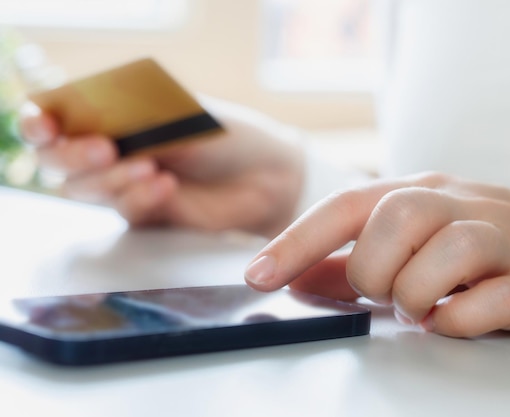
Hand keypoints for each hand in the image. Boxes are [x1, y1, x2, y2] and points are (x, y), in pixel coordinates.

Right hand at [19, 97, 304, 236]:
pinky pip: (126, 211)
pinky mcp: (148, 218)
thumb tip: (89, 117)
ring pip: (87, 190)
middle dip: (74, 156)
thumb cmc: (227, 135)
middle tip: (106, 148)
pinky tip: (166, 185)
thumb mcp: (182, 115)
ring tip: (151, 166)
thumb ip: (134, 118)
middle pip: (60, 163)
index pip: (56, 121)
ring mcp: (126, 188)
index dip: (41, 125)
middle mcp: (111, 154)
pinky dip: (140, 197)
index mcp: (112, 118)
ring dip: (112, 179)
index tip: (45, 125)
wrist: (267, 174)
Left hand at [245, 172, 509, 336]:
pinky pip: (494, 299)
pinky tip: (456, 319)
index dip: (297, 241)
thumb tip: (295, 278)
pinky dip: (462, 319)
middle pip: (395, 218)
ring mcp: (502, 236)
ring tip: (421, 309)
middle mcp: (457, 203)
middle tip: (384, 294)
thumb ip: (351, 261)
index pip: (346, 206)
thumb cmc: (480, 240)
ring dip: (418, 294)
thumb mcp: (413, 239)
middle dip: (374, 270)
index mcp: (418, 191)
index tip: (257, 277)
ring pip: (447, 251)